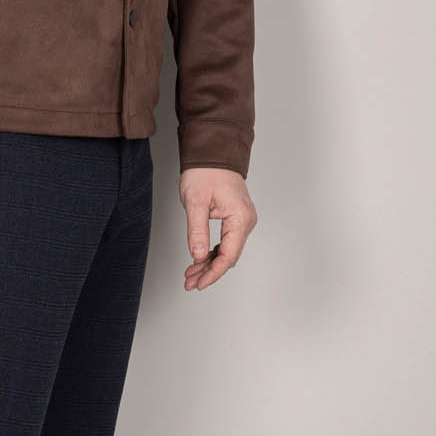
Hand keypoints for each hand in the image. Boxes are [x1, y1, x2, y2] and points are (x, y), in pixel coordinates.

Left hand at [179, 167, 256, 289]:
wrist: (212, 152)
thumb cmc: (205, 172)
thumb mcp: (195, 203)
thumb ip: (197, 231)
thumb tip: (198, 256)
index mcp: (240, 218)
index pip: (228, 255)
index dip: (213, 272)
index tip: (198, 283)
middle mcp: (245, 221)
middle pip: (229, 256)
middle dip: (209, 271)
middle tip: (190, 282)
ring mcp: (242, 220)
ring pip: (227, 250)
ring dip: (209, 263)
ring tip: (190, 275)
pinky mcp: (235, 218)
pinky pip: (226, 241)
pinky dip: (212, 252)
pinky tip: (199, 261)